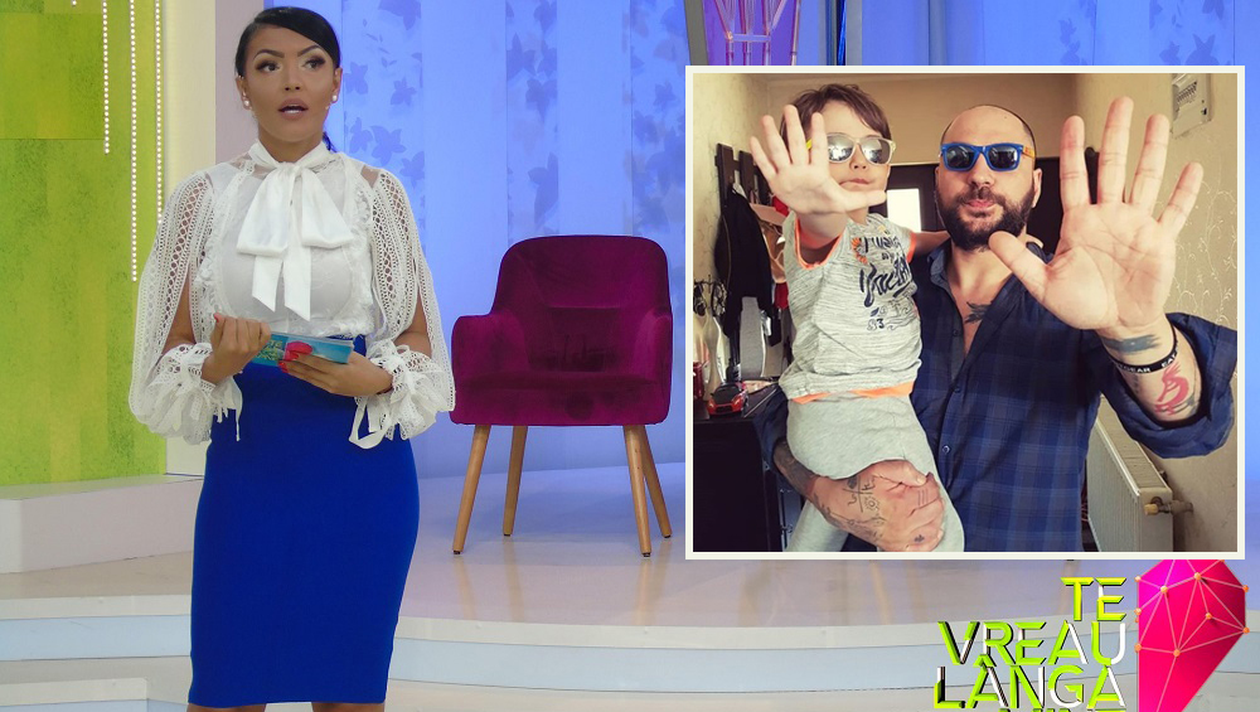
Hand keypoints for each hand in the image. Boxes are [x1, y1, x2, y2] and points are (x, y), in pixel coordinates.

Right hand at [202, 314, 270, 383]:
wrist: (226, 367)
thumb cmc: (220, 353)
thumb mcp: (214, 339)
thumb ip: (218, 326)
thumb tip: (219, 315)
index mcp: (229, 345)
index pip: (231, 321)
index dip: (227, 319)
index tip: (225, 323)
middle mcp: (243, 347)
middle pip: (242, 321)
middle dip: (236, 321)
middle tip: (233, 326)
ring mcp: (253, 347)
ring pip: (254, 324)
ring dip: (247, 322)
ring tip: (242, 327)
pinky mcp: (260, 347)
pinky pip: (266, 333)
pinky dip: (263, 326)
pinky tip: (255, 327)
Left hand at [281, 351, 392, 396]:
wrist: (377, 384)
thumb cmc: (367, 368)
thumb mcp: (354, 356)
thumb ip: (337, 353)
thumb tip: (320, 347)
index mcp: (338, 371)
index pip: (316, 363)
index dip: (302, 357)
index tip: (291, 351)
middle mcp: (332, 381)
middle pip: (309, 372)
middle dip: (293, 364)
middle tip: (280, 358)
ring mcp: (331, 387)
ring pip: (309, 378)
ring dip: (295, 372)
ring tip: (283, 366)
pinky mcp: (332, 390)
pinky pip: (315, 382)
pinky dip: (304, 377)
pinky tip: (297, 373)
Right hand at [749, 105, 886, 221]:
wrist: (815, 212)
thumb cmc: (829, 203)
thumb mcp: (848, 202)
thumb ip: (864, 197)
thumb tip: (884, 196)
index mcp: (818, 171)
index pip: (819, 148)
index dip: (818, 133)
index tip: (817, 116)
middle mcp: (802, 168)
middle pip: (796, 144)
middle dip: (793, 126)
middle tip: (789, 108)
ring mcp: (788, 174)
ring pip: (779, 152)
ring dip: (772, 136)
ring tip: (766, 118)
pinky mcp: (777, 183)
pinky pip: (767, 167)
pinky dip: (760, 155)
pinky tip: (754, 140)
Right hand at [775, 443, 944, 551]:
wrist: (840, 506)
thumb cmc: (859, 487)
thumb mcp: (879, 468)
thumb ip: (904, 469)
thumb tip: (922, 479)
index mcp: (900, 504)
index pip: (930, 492)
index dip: (930, 482)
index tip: (924, 479)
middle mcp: (902, 525)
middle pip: (935, 509)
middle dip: (933, 495)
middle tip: (924, 489)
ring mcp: (901, 539)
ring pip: (934, 526)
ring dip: (934, 513)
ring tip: (924, 504)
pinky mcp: (897, 548)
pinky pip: (925, 547)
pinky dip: (932, 536)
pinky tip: (930, 525)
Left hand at [988, 97, 1202, 334]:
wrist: (1114, 324)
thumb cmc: (1081, 304)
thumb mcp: (1043, 284)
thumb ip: (1020, 261)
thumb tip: (993, 238)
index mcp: (1079, 222)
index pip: (1075, 177)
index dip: (1074, 149)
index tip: (1073, 120)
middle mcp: (1108, 216)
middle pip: (1113, 167)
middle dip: (1117, 134)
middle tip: (1119, 102)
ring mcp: (1136, 225)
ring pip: (1146, 179)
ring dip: (1152, 150)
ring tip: (1156, 120)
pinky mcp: (1160, 240)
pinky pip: (1174, 211)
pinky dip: (1184, 191)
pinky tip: (1191, 168)